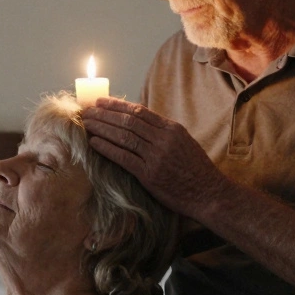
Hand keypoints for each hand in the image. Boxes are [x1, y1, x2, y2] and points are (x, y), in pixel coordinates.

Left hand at [81, 98, 227, 217]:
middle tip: (86, 110)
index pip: (139, 111)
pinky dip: (107, 149)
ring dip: (102, 128)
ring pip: (123, 136)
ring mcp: (156, 156)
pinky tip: (94, 143)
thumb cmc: (196, 170)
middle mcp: (163, 139)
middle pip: (128, 121)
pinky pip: (124, 157)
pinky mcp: (150, 175)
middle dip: (104, 114)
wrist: (209, 194)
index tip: (101, 101)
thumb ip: (163, 133)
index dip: (117, 105)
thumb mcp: (184, 143)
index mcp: (171, 128)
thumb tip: (139, 123)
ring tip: (86, 124)